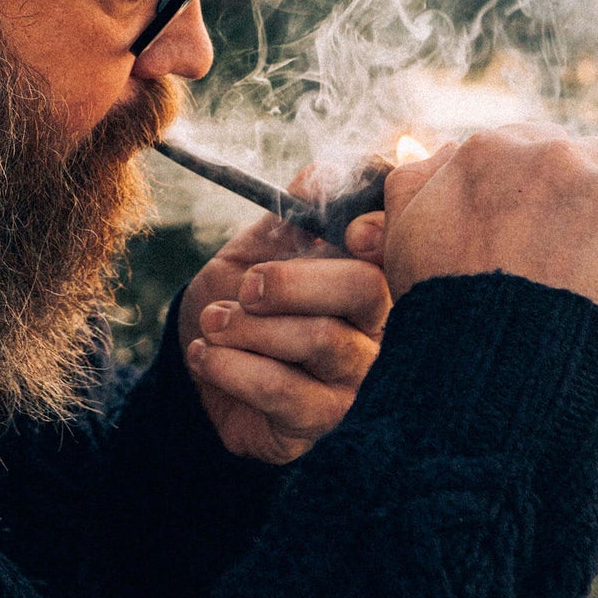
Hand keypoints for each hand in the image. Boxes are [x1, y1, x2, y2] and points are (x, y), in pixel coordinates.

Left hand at [178, 185, 390, 464]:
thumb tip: (323, 174)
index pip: (396, 243)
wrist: (202, 364)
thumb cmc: (239, 302)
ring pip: (320, 340)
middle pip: (364, 288)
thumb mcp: (258, 248)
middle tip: (246, 285)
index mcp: (368, 274)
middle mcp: (377, 327)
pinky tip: (207, 355)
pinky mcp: (324, 423)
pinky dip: (234, 367)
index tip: (348, 231)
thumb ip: (292, 213)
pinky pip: (286, 392)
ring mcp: (357, 379)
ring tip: (213, 321)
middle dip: (292, 280)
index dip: (379, 228)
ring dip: (250, 326)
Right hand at [383, 124, 597, 352]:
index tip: (536, 231)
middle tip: (571, 264)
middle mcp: (559, 158)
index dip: (540, 192)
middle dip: (595, 205)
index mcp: (493, 150)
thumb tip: (444, 154)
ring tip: (591, 304)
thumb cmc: (445, 306)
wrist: (498, 372)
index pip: (538, 147)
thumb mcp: (405, 234)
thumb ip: (420, 180)